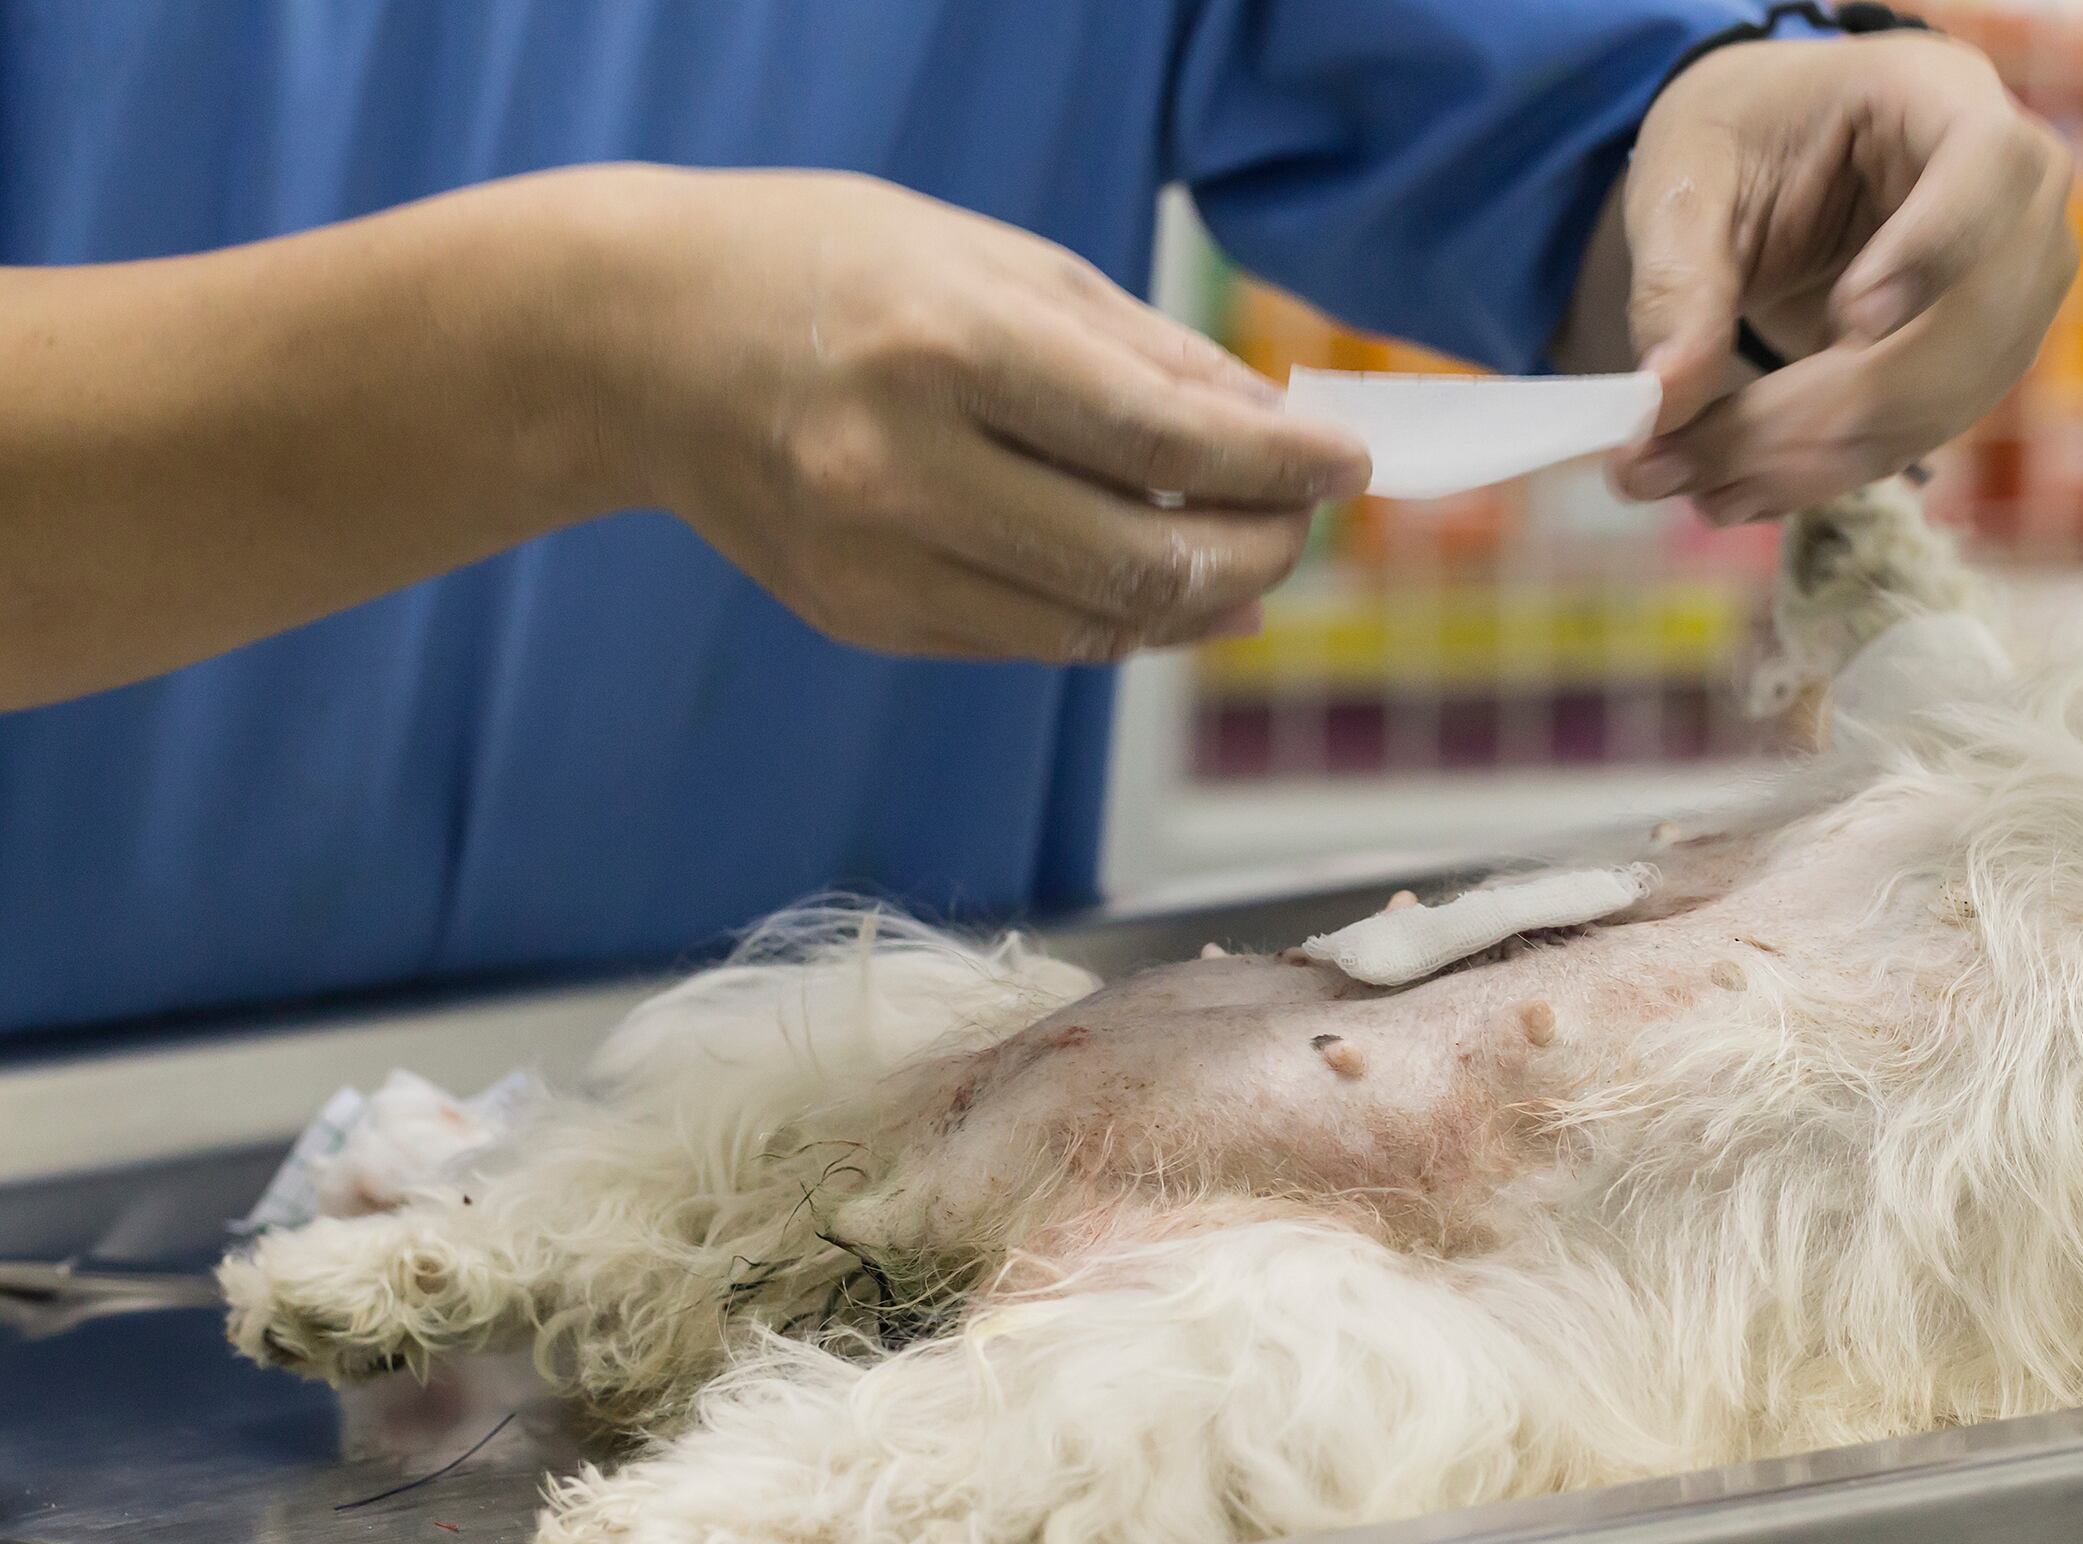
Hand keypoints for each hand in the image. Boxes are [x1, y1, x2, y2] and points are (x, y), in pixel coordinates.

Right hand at [583, 169, 1368, 661]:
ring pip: (1094, 626)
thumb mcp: (999, 264)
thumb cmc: (837, 270)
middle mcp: (903, 467)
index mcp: (947, 348)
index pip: (1161, 441)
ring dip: (1201, 602)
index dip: (1277, 466)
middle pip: (1141, 558)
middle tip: (1303, 518)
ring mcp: (874, 560)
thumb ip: (1147, 355)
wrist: (637, 340)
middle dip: (1257, 547)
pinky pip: (1030, 642)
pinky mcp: (860, 617)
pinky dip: (1114, 620)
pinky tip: (1159, 587)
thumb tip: (1280, 430)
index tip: (1347, 465)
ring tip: (1250, 559)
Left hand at [1605, 33, 2076, 522]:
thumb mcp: (1688, 176)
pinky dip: (1816, 474)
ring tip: (1683, 482)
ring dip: (1804, 464)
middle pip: (1957, 327)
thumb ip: (1675, 277)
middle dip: (1811, 411)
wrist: (1782, 161)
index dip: (1932, 252)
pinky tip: (1728, 489)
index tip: (1850, 321)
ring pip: (1934, 406)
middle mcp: (2014, 203)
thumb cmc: (1745, 136)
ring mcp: (2013, 295)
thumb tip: (1664, 402)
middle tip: (1675, 458)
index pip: (1987, 171)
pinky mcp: (1979, 368)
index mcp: (1948, 102)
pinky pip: (1911, 438)